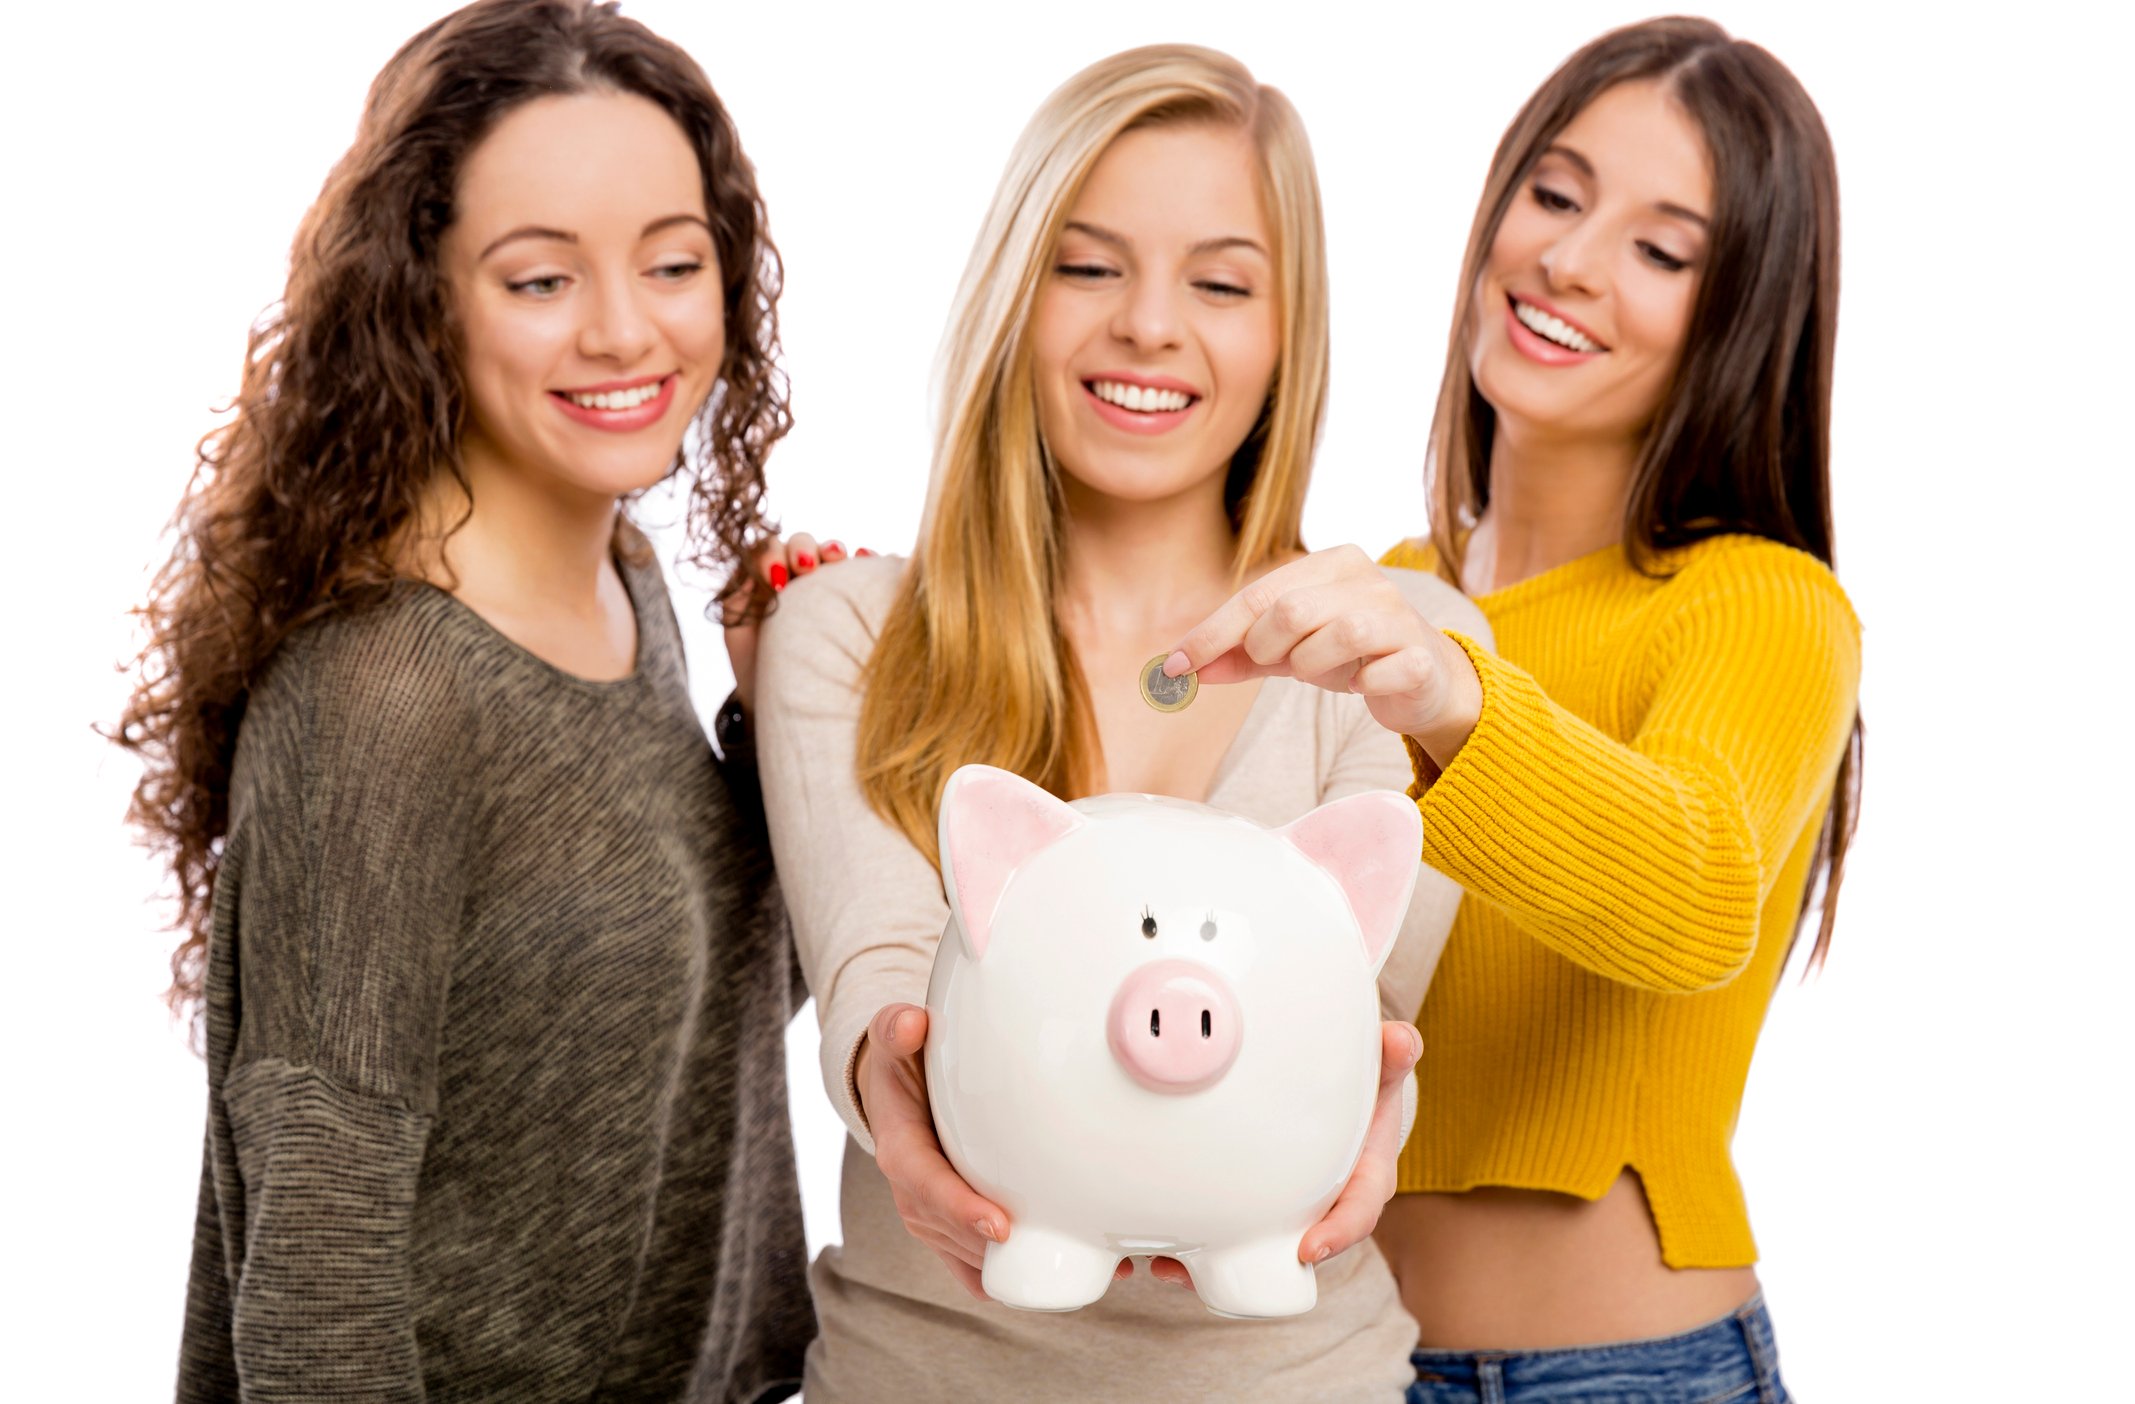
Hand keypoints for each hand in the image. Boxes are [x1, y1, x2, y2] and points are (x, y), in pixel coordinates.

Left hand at [722, 534, 861, 708]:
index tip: (777, 581)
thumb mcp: (737, 634)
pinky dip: (866, 560)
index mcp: (766, 577)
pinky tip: (865, 558)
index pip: (768, 550)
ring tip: (837, 556)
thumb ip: (734, 603)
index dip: (771, 556)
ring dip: (833, 548)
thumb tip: (747, 576)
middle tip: (805, 566)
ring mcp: (826, 582)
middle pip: (800, 543)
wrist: (783, 698)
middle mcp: (796, 573)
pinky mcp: (853, 594)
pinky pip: (862, 569)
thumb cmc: (756, 665)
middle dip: (802, 549)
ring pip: (831, 550)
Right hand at [856, 1003, 1131, 1300]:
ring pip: (974, 1258)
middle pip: (958, 1233)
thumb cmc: (902, 1066)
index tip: (1001, 1226)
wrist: (893, 1096)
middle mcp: (913, 1197)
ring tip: (1080, 1264)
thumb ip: (898, 1030)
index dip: (961, 1209)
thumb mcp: (895, 1040)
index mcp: (901, 1152)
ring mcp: (933, 1221)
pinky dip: (1014, 1279)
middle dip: (1004, 1248)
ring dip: (1018, 1267)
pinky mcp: (952, 1233)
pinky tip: (1066, 1272)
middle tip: (1062, 1246)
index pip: (927, 1187)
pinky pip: (978, 1270)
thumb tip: (912, 1023)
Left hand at [1144, 1020, 1423, 1288]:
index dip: (1337, 1234)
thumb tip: (1401, 1040)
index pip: (1357, 1215)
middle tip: (1231, 1266)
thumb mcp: (1382, 1072)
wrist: (1349, 1103)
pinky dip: (1198, 1248)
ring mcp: (1291, 1214)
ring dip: (1214, 1263)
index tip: (1308, 1249)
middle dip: (1263, 1263)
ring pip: (1257, 1251)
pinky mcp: (1260, 1211)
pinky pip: (1231, 1237)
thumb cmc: (1365, 1090)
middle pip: (1299, 1247)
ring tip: (1171, 1267)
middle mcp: (1327, 1208)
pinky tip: (1159, 1253)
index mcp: (1363, 1181)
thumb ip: (1391, 1055)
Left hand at [1165, 544, 1483, 769]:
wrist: (1425, 681)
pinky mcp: (1420, 655)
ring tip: (1324, 671)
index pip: (1258, 594)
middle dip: (1269, 648)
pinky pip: (1377, 673)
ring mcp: (1399, 614)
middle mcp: (1368, 578)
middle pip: (1292, 610)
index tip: (1177, 666)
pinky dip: (1362, 685)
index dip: (1213, 633)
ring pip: (1337, 635)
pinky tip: (1364, 682)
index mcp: (1331, 564)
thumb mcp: (1289, 650)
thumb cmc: (1351, 656)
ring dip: (1313, 665)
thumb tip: (1181, 667)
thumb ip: (1239, 654)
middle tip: (1279, 664)